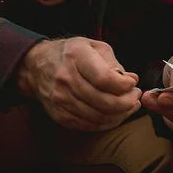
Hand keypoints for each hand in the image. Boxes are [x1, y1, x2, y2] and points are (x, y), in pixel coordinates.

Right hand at [15, 37, 141, 130]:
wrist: (36, 66)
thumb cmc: (71, 54)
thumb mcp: (93, 46)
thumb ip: (113, 63)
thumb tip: (130, 81)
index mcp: (76, 56)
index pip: (104, 78)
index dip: (124, 86)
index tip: (133, 83)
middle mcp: (66, 78)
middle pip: (103, 102)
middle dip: (127, 103)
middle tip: (136, 97)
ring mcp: (61, 99)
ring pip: (98, 117)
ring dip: (120, 115)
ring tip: (129, 106)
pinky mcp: (59, 115)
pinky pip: (88, 125)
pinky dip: (106, 123)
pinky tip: (115, 114)